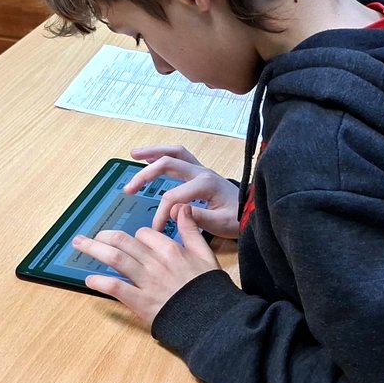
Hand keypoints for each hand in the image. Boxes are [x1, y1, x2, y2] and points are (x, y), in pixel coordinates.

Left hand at [74, 204, 220, 328]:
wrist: (211, 318)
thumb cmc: (209, 288)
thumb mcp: (206, 254)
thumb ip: (191, 230)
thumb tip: (182, 208)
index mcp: (171, 249)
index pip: (143, 234)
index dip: (133, 237)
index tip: (128, 243)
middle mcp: (155, 262)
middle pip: (123, 242)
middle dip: (103, 236)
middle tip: (88, 237)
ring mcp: (147, 281)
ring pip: (116, 259)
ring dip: (94, 250)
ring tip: (79, 245)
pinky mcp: (141, 302)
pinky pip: (116, 287)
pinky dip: (100, 282)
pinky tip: (89, 280)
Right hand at [125, 145, 239, 239]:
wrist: (254, 212)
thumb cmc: (239, 218)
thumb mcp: (222, 224)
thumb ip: (198, 219)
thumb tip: (174, 212)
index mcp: (206, 184)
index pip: (173, 197)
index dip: (161, 213)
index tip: (155, 229)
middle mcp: (202, 172)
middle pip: (168, 164)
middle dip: (146, 175)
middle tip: (129, 188)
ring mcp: (201, 169)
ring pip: (173, 153)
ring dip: (153, 152)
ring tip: (134, 154)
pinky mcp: (200, 172)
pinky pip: (179, 157)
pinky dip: (162, 154)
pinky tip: (150, 157)